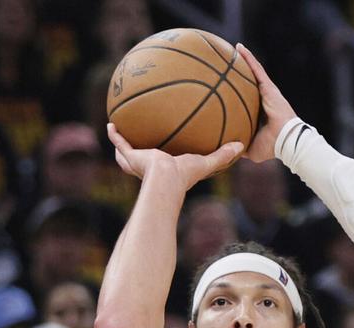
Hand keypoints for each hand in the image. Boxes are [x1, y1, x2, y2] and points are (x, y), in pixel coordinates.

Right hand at [106, 123, 242, 189]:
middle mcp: (149, 166)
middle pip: (141, 157)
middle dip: (138, 150)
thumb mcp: (206, 162)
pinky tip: (111, 123)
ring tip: (120, 129)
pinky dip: (114, 135)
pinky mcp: (130, 156)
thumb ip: (223, 155)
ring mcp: (137, 162)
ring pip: (126, 152)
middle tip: (139, 138)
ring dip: (123, 144)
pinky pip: (119, 143)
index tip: (164, 148)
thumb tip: (241, 146)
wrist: (166, 178)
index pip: (163, 161)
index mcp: (165, 168)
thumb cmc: (185, 175)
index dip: (162, 155)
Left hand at [236, 43, 295, 161]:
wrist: (286, 140)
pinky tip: (239, 48)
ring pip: (253, 72)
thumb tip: (227, 150)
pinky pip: (257, 70)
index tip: (224, 86)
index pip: (245, 99)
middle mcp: (262, 100)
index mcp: (258, 113)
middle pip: (248, 82)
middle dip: (239, 72)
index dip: (236, 92)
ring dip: (243, 60)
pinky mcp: (269, 87)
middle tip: (226, 63)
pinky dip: (248, 58)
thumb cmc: (272, 146)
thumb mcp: (251, 148)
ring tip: (233, 49)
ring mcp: (266, 92)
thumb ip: (240, 146)